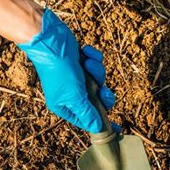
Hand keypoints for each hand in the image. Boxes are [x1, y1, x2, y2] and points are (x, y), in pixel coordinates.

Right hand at [18, 9, 114, 132]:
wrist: (51, 40)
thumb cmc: (60, 71)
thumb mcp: (75, 96)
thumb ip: (88, 113)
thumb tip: (97, 128)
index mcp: (65, 105)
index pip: (87, 119)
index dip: (101, 123)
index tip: (117, 128)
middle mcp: (70, 93)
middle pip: (98, 100)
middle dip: (102, 93)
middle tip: (102, 90)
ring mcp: (77, 77)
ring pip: (99, 80)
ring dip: (96, 71)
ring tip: (87, 65)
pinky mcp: (81, 62)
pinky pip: (96, 64)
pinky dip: (93, 58)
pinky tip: (85, 54)